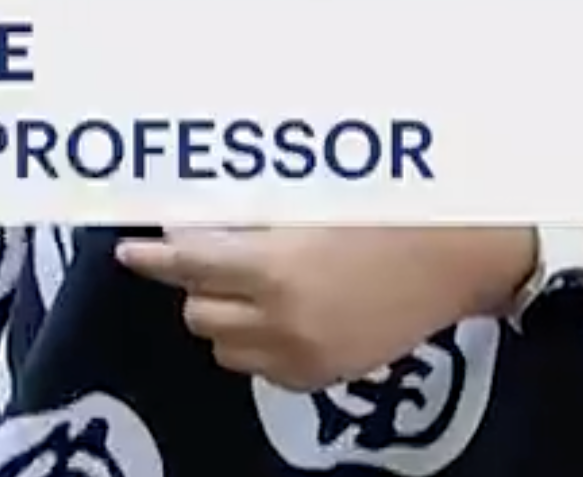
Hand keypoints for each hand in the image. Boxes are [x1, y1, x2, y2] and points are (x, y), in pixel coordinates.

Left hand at [116, 228, 529, 391]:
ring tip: (249, 287)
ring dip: (223, 314)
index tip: (131, 251)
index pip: (187, 266)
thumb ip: (249, 221)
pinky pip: (260, 368)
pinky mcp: (319, 377)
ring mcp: (299, 355)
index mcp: (272, 266)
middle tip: (212, 256)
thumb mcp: (308, 205)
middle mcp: (278, 319)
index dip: (153, 257)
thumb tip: (192, 225)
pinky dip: (257, 343)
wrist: (451, 256)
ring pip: (222, 345)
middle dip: (196, 282)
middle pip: (196, 309)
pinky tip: (280, 315)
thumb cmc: (382, 212)